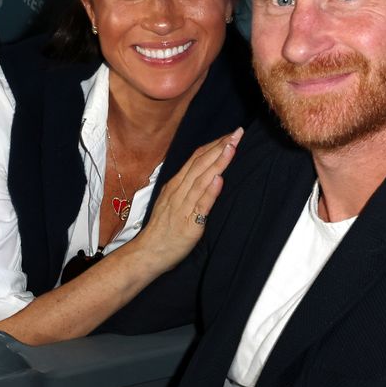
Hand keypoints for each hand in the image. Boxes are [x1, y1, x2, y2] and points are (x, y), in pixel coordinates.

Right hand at [129, 128, 242, 272]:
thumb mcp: (174, 202)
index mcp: (176, 185)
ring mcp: (183, 206)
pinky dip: (209, 192)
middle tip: (237, 133)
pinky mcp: (189, 223)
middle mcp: (178, 192)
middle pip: (200, 164)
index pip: (196, 159)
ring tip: (231, 148)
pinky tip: (219, 179)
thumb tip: (206, 175)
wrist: (148, 253)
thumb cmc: (163, 229)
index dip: (214, 145)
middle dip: (220, 147)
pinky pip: (200, 205)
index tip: (230, 134)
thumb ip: (188, 188)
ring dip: (217, 163)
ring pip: (201, 180)